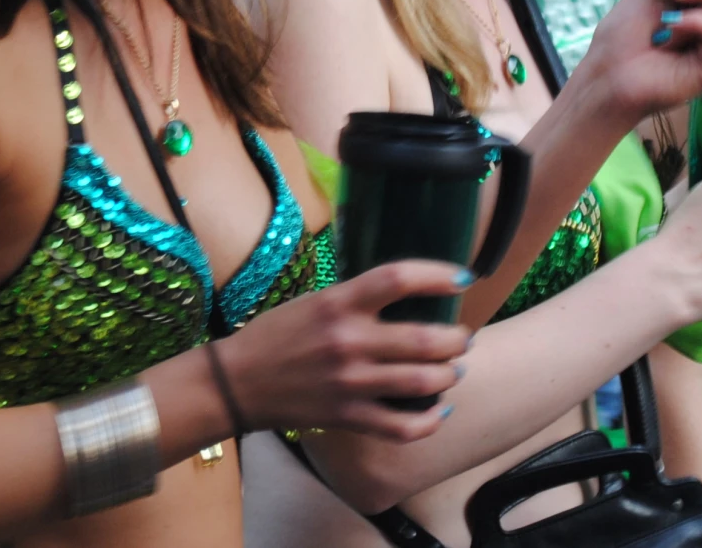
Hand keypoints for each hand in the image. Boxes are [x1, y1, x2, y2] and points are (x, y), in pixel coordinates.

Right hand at [217, 260, 471, 441]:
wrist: (238, 382)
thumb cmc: (276, 335)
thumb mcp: (315, 301)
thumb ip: (357, 299)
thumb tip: (407, 296)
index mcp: (338, 302)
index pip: (398, 278)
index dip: (438, 275)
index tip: (463, 278)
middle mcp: (348, 341)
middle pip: (426, 339)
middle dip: (457, 340)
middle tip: (462, 338)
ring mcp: (350, 382)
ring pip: (423, 382)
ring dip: (450, 376)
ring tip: (453, 371)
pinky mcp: (348, 416)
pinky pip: (403, 427)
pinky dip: (429, 421)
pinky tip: (437, 411)